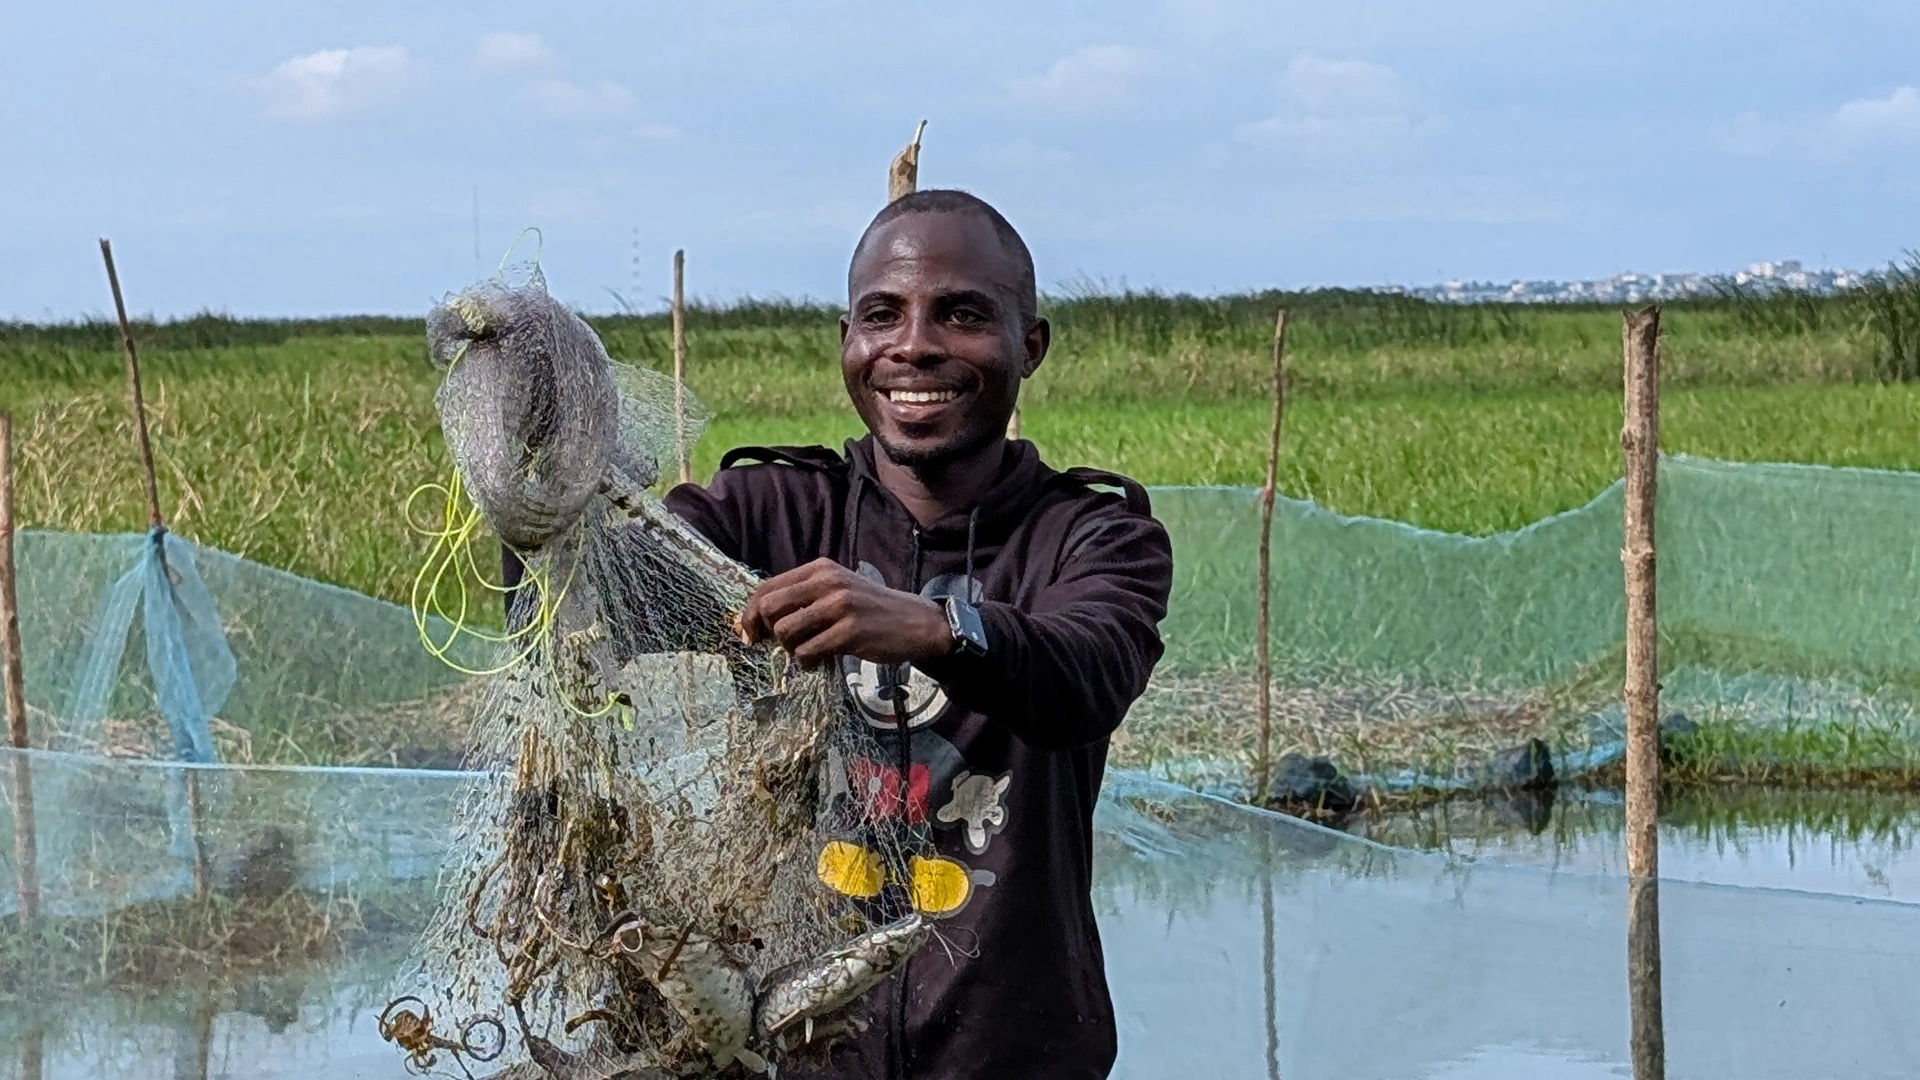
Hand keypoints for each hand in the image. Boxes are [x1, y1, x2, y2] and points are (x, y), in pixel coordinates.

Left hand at [738, 558, 952, 668]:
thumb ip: (802, 598)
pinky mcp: (850, 631)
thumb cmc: (870, 609)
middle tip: (780, 645)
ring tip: (806, 651)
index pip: (766, 586)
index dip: (749, 613)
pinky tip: (819, 661)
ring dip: (790, 649)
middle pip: (770, 607)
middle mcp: (828, 582)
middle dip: (767, 631)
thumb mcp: (837, 590)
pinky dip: (807, 662)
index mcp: (820, 569)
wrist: (916, 622)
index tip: (749, 633)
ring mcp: (840, 606)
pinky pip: (808, 651)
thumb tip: (754, 621)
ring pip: (786, 631)